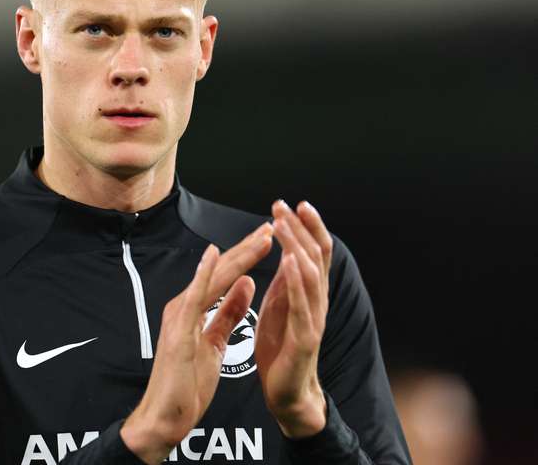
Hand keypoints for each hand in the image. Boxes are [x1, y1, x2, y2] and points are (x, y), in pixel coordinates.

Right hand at [121, 222, 272, 463]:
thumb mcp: (215, 343)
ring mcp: (179, 317)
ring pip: (212, 278)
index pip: (225, 277)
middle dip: (247, 248)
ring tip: (260, 237)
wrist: (164, 417)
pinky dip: (204, 274)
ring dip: (237, 255)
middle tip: (270, 227)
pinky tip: (215, 255)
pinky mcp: (178, 331)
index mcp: (193, 309)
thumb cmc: (187, 384)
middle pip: (220, 271)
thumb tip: (246, 284)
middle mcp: (183, 306)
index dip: (247, 256)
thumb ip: (228, 313)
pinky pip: (194, 298)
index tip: (269, 238)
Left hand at [255, 200, 332, 437]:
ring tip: (283, 224)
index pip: (311, 251)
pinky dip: (297, 280)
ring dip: (296, 245)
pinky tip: (290, 260)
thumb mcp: (280, 306)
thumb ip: (287, 280)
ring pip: (309, 274)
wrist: (287, 393)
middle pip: (315, 255)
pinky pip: (303, 304)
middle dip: (300, 227)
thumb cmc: (282, 349)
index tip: (288, 204)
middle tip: (283, 204)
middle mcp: (317, 300)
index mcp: (308, 292)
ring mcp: (314, 317)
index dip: (303, 226)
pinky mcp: (305, 337)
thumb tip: (288, 250)